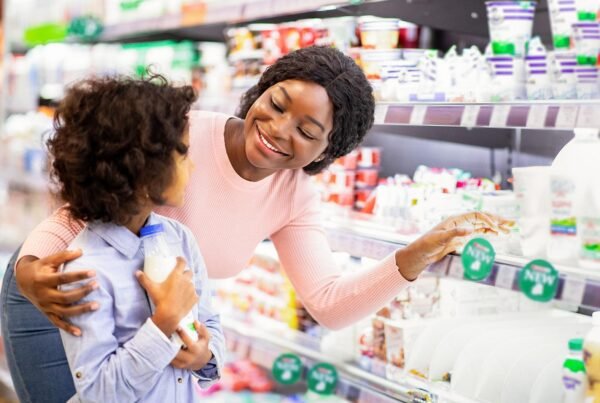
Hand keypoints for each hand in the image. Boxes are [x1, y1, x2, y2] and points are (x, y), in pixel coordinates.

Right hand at [15, 250, 98, 335]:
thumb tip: (81, 251)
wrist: (23, 281)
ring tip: (97, 305)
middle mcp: (44, 295)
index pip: (63, 278)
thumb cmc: (40, 268)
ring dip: (81, 310)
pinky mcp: (47, 313)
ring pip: (64, 312)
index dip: (79, 275)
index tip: (93, 272)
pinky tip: (80, 333)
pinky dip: (68, 329)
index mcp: (43, 280)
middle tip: (97, 285)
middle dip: (82, 292)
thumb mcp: (49, 259)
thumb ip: (64, 255)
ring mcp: (45, 306)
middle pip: (65, 297)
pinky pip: (57, 323)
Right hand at [136, 257, 197, 335]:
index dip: (181, 259)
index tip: (178, 260)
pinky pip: (194, 293)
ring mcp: (192, 289)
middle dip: (185, 272)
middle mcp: (186, 280)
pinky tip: (186, 297)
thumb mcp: (151, 289)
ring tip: (182, 288)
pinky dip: (191, 294)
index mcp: (177, 276)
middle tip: (179, 276)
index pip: (182, 262)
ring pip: (192, 283)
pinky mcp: (195, 298)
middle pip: (189, 272)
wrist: (169, 315)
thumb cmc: (161, 300)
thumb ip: (144, 280)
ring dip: (188, 283)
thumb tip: (137, 272)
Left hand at [170, 321, 212, 370]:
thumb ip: (202, 329)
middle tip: (166, 334)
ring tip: (163, 339)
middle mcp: (189, 358)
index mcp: (195, 349)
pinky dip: (167, 353)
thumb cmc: (203, 345)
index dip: (181, 333)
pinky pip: (170, 360)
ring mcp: (183, 363)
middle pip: (176, 350)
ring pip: (172, 356)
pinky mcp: (178, 366)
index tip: (177, 326)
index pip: (187, 340)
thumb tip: (195, 321)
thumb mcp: (206, 337)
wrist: (202, 360)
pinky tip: (165, 346)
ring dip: (167, 348)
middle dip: (171, 342)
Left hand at [397, 212, 512, 280]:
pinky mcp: (463, 238)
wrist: (421, 253)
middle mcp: (461, 223)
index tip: (497, 228)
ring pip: (483, 225)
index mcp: (456, 219)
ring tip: (510, 230)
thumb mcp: (440, 238)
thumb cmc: (428, 243)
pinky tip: (499, 234)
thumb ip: (455, 233)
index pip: (477, 215)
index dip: (488, 220)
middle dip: (498, 220)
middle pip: (483, 218)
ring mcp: (463, 230)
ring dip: (496, 227)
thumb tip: (470, 230)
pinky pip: (479, 232)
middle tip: (513, 224)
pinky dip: (490, 232)